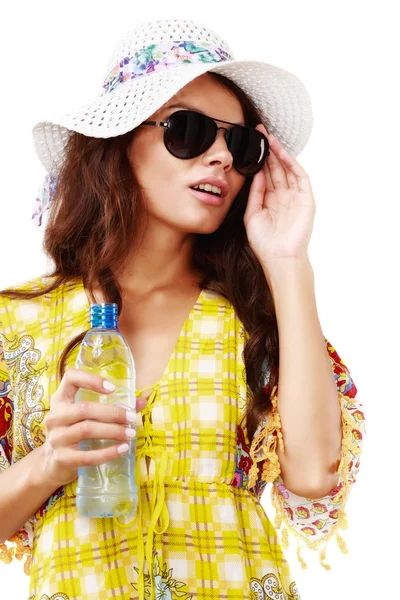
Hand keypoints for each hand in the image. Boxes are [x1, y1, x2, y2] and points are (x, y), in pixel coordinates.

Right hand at [41, 368, 147, 486]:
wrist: (53, 463)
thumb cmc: (75, 432)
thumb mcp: (88, 416)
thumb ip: (113, 406)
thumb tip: (142, 401)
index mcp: (61, 399)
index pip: (71, 378)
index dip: (92, 380)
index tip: (113, 388)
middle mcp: (55, 416)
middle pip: (85, 408)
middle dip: (112, 413)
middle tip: (131, 418)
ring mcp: (56, 438)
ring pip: (87, 430)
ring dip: (113, 431)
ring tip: (130, 433)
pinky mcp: (61, 458)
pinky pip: (87, 456)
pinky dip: (108, 453)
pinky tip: (122, 449)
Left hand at [243, 125, 315, 265]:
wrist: (279, 257)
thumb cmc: (264, 242)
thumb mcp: (252, 214)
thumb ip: (255, 193)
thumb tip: (256, 172)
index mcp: (270, 200)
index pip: (265, 175)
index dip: (259, 159)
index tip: (251, 144)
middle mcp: (283, 196)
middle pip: (276, 168)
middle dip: (269, 151)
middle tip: (260, 132)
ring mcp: (295, 197)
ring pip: (287, 169)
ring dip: (279, 153)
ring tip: (270, 138)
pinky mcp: (306, 199)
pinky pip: (300, 177)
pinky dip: (292, 164)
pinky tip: (282, 153)